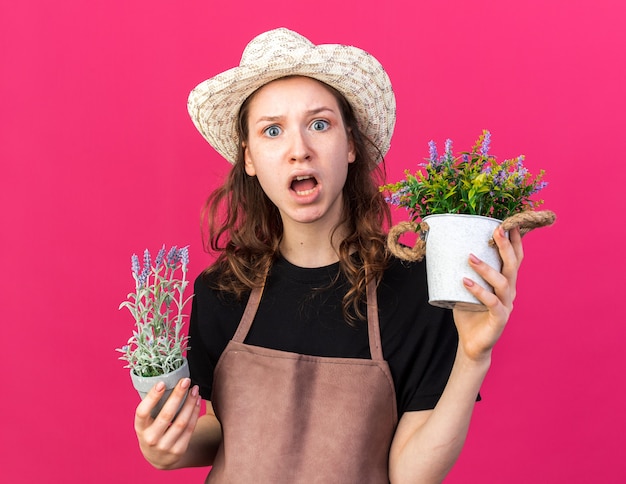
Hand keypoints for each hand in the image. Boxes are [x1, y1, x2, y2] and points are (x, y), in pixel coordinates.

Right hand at [134, 377, 201, 468]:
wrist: (159, 458)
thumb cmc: (153, 430)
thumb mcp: (147, 422)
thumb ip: (153, 406)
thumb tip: (166, 377)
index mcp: (140, 428)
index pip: (142, 412)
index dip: (152, 397)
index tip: (162, 382)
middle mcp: (150, 439)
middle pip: (166, 415)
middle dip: (177, 395)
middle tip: (185, 380)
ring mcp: (165, 447)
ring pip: (181, 422)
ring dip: (190, 403)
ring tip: (195, 389)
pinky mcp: (178, 450)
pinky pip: (190, 428)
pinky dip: (195, 412)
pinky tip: (197, 401)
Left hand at [452, 226, 523, 362]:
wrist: (471, 344)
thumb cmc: (468, 313)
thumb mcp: (466, 288)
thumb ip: (464, 272)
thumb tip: (446, 249)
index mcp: (505, 283)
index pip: (514, 259)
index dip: (515, 242)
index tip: (510, 223)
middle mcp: (509, 292)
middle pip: (512, 266)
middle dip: (506, 247)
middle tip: (497, 230)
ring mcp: (506, 306)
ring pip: (503, 283)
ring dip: (486, 268)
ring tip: (470, 258)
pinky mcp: (499, 319)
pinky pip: (492, 303)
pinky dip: (479, 291)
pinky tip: (465, 282)